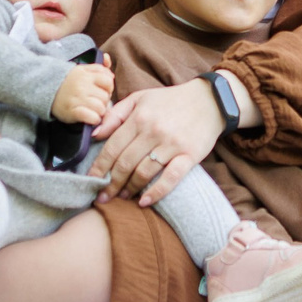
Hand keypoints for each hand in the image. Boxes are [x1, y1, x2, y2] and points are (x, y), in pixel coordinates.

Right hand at [52, 62, 114, 124]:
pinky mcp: (73, 112)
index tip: (101, 91)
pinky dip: (94, 119)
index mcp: (85, 75)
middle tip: (95, 101)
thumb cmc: (67, 82)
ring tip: (92, 110)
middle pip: (105, 96)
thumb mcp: (81, 70)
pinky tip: (90, 117)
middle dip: (103, 101)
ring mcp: (77, 99)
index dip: (108, 88)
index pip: (108, 81)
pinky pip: (92, 118)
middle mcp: (82, 86)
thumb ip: (97, 67)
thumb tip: (109, 63)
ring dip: (99, 111)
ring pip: (101, 108)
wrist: (45, 90)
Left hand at [87, 79, 221, 205]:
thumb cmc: (171, 100)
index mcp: (139, 117)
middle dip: (111, 184)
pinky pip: (170, 178)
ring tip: (123, 197)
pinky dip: (156, 192)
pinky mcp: (189, 155)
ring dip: (130, 189)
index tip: (91, 181)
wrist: (209, 100)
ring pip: (144, 173)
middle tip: (103, 197)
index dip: (99, 167)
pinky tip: (144, 202)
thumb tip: (94, 134)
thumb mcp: (140, 99)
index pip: (112, 147)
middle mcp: (153, 131)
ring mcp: (172, 145)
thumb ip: (115, 115)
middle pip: (125, 163)